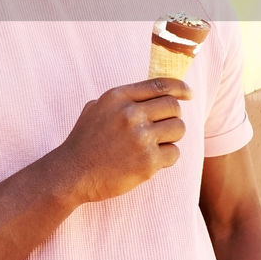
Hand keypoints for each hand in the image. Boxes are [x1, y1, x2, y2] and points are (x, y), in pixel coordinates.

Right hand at [51, 76, 189, 204]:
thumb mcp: (95, 108)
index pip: (159, 85)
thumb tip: (152, 91)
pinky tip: (149, 162)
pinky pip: (174, 154)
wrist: (72, 173)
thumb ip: (122, 99)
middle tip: (161, 129)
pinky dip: (166, 158)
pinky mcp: (148, 161)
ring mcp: (140, 137)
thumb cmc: (84, 142)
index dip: (179, 88)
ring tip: (154, 146)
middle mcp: (130, 113)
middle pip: (173, 107)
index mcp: (118, 97)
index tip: (188, 94)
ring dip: (171, 138)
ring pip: (178, 129)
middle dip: (172, 117)